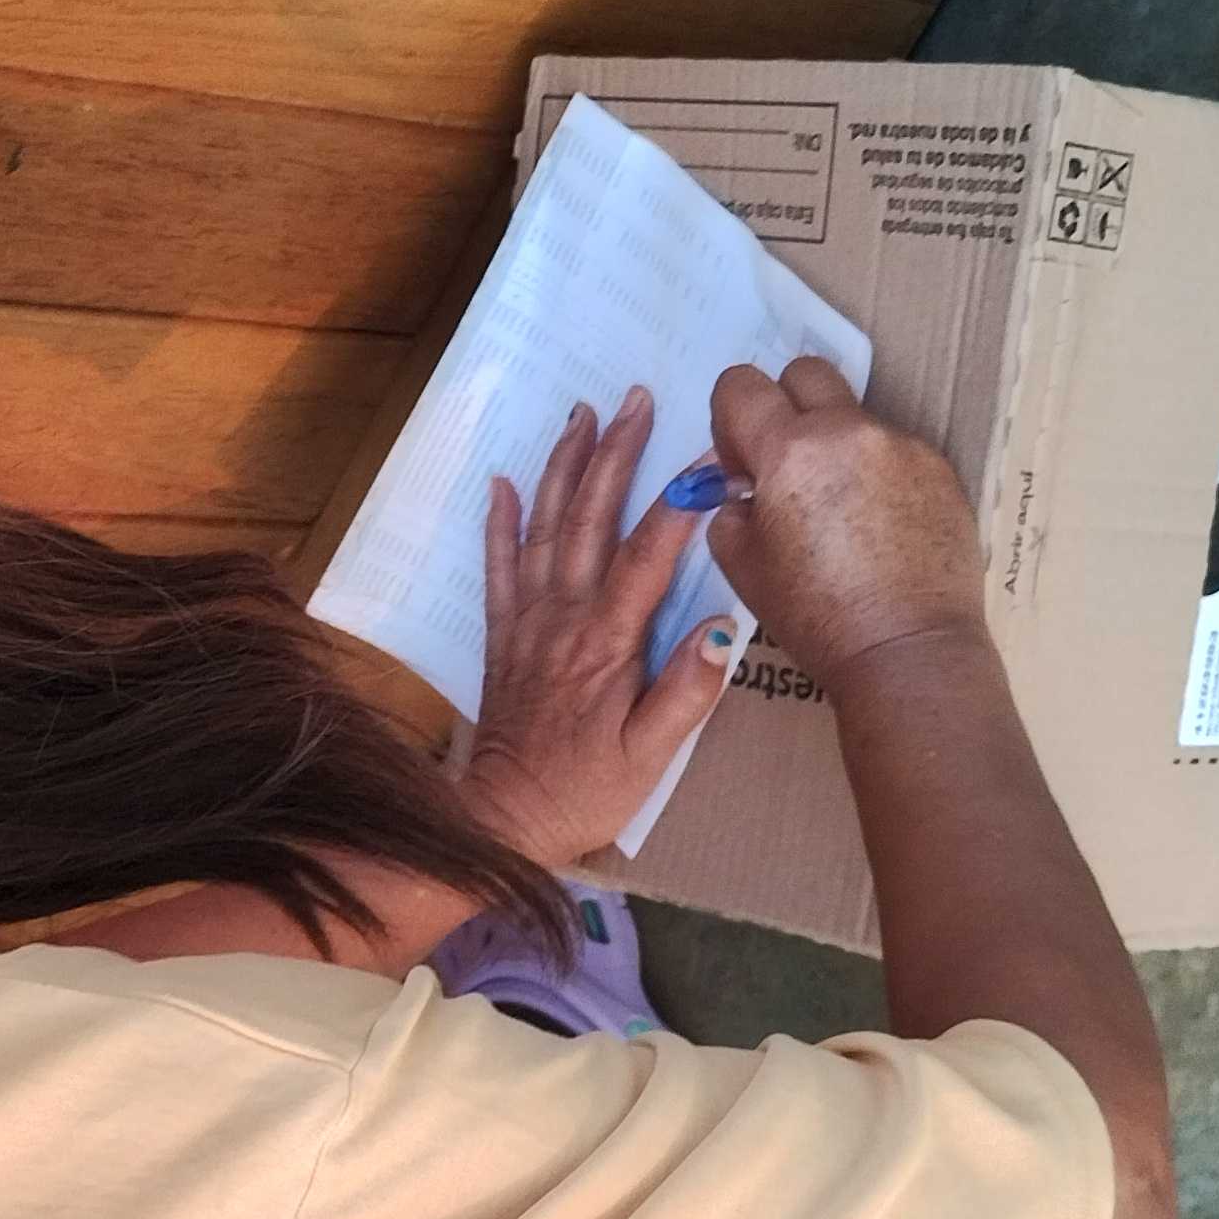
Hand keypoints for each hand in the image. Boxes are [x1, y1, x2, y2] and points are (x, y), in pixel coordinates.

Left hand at [454, 387, 741, 867]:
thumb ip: (687, 692)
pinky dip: (499, 521)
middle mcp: (563, 619)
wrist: (502, 819)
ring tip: (580, 415)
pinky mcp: (503, 637)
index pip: (647, 556)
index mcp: (607, 642)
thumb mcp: (651, 756)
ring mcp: (528, 623)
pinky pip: (497, 566)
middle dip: (613, 454)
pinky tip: (503, 482)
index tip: (706, 457)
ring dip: (563, 468)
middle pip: (589, 520)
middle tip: (634, 399)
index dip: (677, 503)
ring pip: (544, 528)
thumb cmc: (585, 792)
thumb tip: (722, 628)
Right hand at [700, 357, 988, 678]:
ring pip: (854, 417)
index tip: (742, 464)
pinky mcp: (940, 469)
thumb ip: (730, 511)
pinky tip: (880, 530)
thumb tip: (745, 490)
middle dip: (786, 407)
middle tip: (787, 467)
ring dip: (837, 447)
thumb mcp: (743, 569)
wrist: (908, 650)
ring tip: (842, 515)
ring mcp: (902, 446)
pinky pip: (895, 451)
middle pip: (806, 373)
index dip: (731, 420)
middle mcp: (848, 432)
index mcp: (789, 452)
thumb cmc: (819, 619)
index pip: (741, 385)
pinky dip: (879, 475)